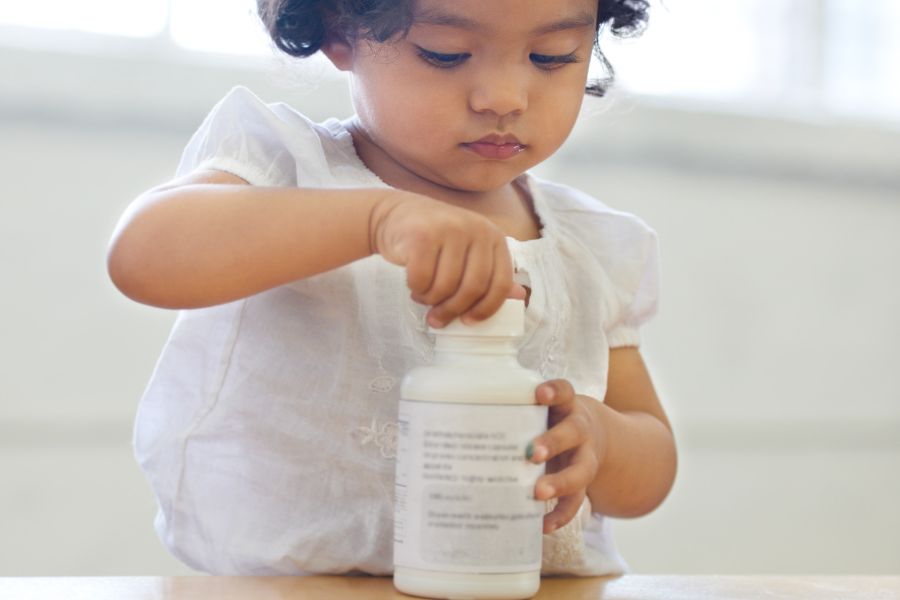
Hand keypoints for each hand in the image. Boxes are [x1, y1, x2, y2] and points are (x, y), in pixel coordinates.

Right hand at [369, 190, 523, 326]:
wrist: (396, 214)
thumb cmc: (436, 240)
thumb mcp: (468, 252)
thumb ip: (491, 274)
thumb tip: (520, 297)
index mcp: (493, 237)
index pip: (500, 284)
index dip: (486, 309)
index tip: (469, 322)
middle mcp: (476, 229)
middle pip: (472, 288)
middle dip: (453, 310)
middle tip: (437, 319)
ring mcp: (450, 229)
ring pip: (445, 287)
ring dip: (431, 301)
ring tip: (423, 296)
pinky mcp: (422, 235)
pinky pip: (422, 279)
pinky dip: (416, 289)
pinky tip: (414, 285)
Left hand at [527, 379, 604, 533]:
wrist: (594, 437)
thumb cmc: (552, 419)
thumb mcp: (543, 407)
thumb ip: (516, 407)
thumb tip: (463, 412)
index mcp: (566, 406)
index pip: (565, 392)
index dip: (554, 391)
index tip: (539, 394)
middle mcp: (579, 430)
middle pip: (573, 432)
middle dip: (553, 442)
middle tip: (531, 453)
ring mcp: (585, 458)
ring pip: (580, 470)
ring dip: (560, 482)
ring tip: (537, 493)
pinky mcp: (583, 483)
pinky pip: (576, 501)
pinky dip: (561, 514)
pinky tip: (541, 525)